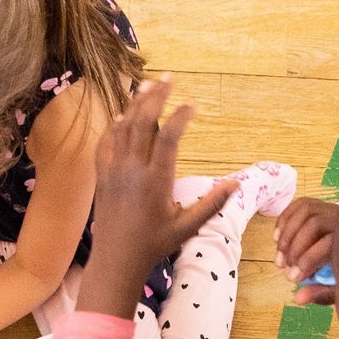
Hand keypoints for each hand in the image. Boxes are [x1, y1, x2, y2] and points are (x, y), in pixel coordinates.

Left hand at [89, 77, 236, 270]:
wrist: (116, 261)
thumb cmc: (154, 245)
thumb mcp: (187, 227)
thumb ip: (211, 203)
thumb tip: (236, 184)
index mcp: (156, 181)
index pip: (168, 138)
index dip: (180, 117)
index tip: (193, 105)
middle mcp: (132, 171)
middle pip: (143, 123)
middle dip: (156, 97)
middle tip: (169, 77)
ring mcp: (113, 172)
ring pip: (123, 129)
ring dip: (135, 105)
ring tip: (148, 84)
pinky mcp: (101, 177)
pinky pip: (105, 144)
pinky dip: (114, 126)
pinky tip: (121, 115)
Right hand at [275, 197, 338, 304]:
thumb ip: (322, 293)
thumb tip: (298, 297)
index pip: (328, 243)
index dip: (308, 260)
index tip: (293, 278)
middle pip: (314, 224)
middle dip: (295, 247)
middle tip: (284, 268)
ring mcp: (333, 209)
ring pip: (305, 211)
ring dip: (287, 235)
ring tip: (279, 257)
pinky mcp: (320, 205)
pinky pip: (299, 205)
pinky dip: (284, 221)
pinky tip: (276, 240)